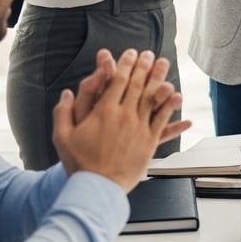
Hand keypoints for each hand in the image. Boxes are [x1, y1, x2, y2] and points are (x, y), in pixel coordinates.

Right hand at [51, 49, 191, 190]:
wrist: (98, 187)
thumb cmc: (79, 163)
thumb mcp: (62, 136)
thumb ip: (63, 112)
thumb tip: (66, 93)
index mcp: (104, 111)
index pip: (117, 81)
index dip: (125, 65)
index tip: (130, 54)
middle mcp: (124, 116)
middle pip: (138, 85)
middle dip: (144, 66)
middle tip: (150, 54)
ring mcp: (139, 128)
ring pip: (152, 98)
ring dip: (159, 79)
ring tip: (164, 66)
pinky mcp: (149, 142)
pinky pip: (163, 121)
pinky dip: (171, 108)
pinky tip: (178, 98)